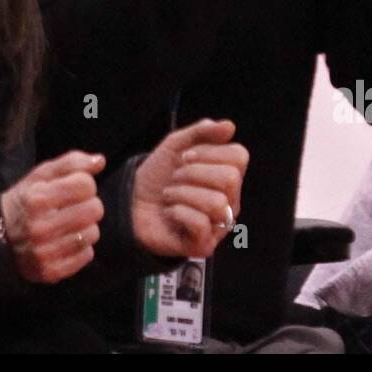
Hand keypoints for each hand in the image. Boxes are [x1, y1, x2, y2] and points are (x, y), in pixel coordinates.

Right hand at [1, 150, 104, 283]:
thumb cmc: (24, 202)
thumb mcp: (40, 175)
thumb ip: (71, 163)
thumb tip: (100, 160)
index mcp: (38, 198)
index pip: (86, 184)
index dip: (84, 184)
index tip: (74, 188)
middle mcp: (40, 227)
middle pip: (94, 209)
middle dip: (89, 205)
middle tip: (75, 207)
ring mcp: (45, 252)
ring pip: (92, 233)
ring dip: (86, 227)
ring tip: (70, 225)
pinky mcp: (51, 271)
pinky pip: (86, 255)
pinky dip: (81, 248)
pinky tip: (67, 241)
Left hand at [131, 119, 247, 258]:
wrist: (131, 202)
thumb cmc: (159, 175)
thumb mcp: (176, 145)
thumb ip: (202, 132)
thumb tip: (230, 126)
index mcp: (229, 176)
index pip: (239, 157)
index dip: (209, 152)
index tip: (185, 157)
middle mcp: (230, 201)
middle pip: (231, 179)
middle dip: (194, 173)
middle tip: (175, 178)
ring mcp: (219, 225)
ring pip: (216, 202)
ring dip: (183, 193)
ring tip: (170, 196)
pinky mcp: (203, 245)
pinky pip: (200, 223)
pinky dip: (178, 212)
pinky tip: (170, 212)